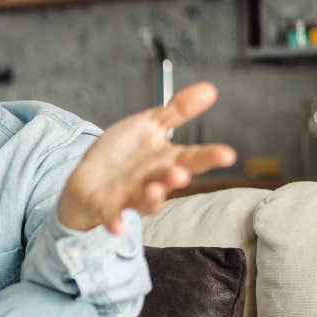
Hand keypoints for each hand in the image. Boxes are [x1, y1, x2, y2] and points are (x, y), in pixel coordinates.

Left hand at [56, 82, 235, 234]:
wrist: (88, 177)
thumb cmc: (124, 153)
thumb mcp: (149, 125)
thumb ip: (178, 110)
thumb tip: (210, 89)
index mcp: (166, 160)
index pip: (193, 158)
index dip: (210, 156)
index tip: (228, 154)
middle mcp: (153, 181)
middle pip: (170, 180)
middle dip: (177, 177)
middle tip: (182, 173)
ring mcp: (130, 196)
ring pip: (145, 200)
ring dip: (152, 197)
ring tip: (155, 190)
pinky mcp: (105, 207)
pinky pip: (112, 216)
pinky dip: (115, 222)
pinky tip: (117, 227)